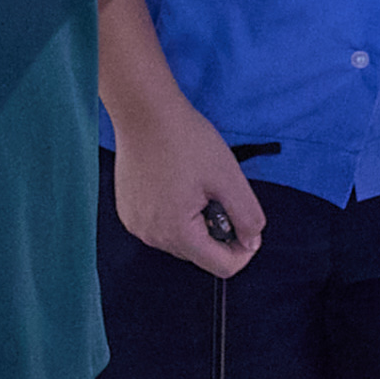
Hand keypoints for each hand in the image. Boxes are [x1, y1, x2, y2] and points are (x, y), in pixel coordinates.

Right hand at [113, 105, 264, 276]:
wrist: (143, 111)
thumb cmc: (185, 140)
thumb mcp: (228, 178)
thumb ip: (247, 216)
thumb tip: (251, 243)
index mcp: (177, 233)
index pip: (222, 267)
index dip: (243, 250)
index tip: (245, 221)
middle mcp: (151, 237)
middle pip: (199, 254)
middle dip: (216, 231)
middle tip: (217, 193)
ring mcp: (136, 224)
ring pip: (180, 240)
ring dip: (195, 222)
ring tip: (195, 185)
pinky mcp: (128, 211)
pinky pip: (160, 225)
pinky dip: (175, 213)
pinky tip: (176, 182)